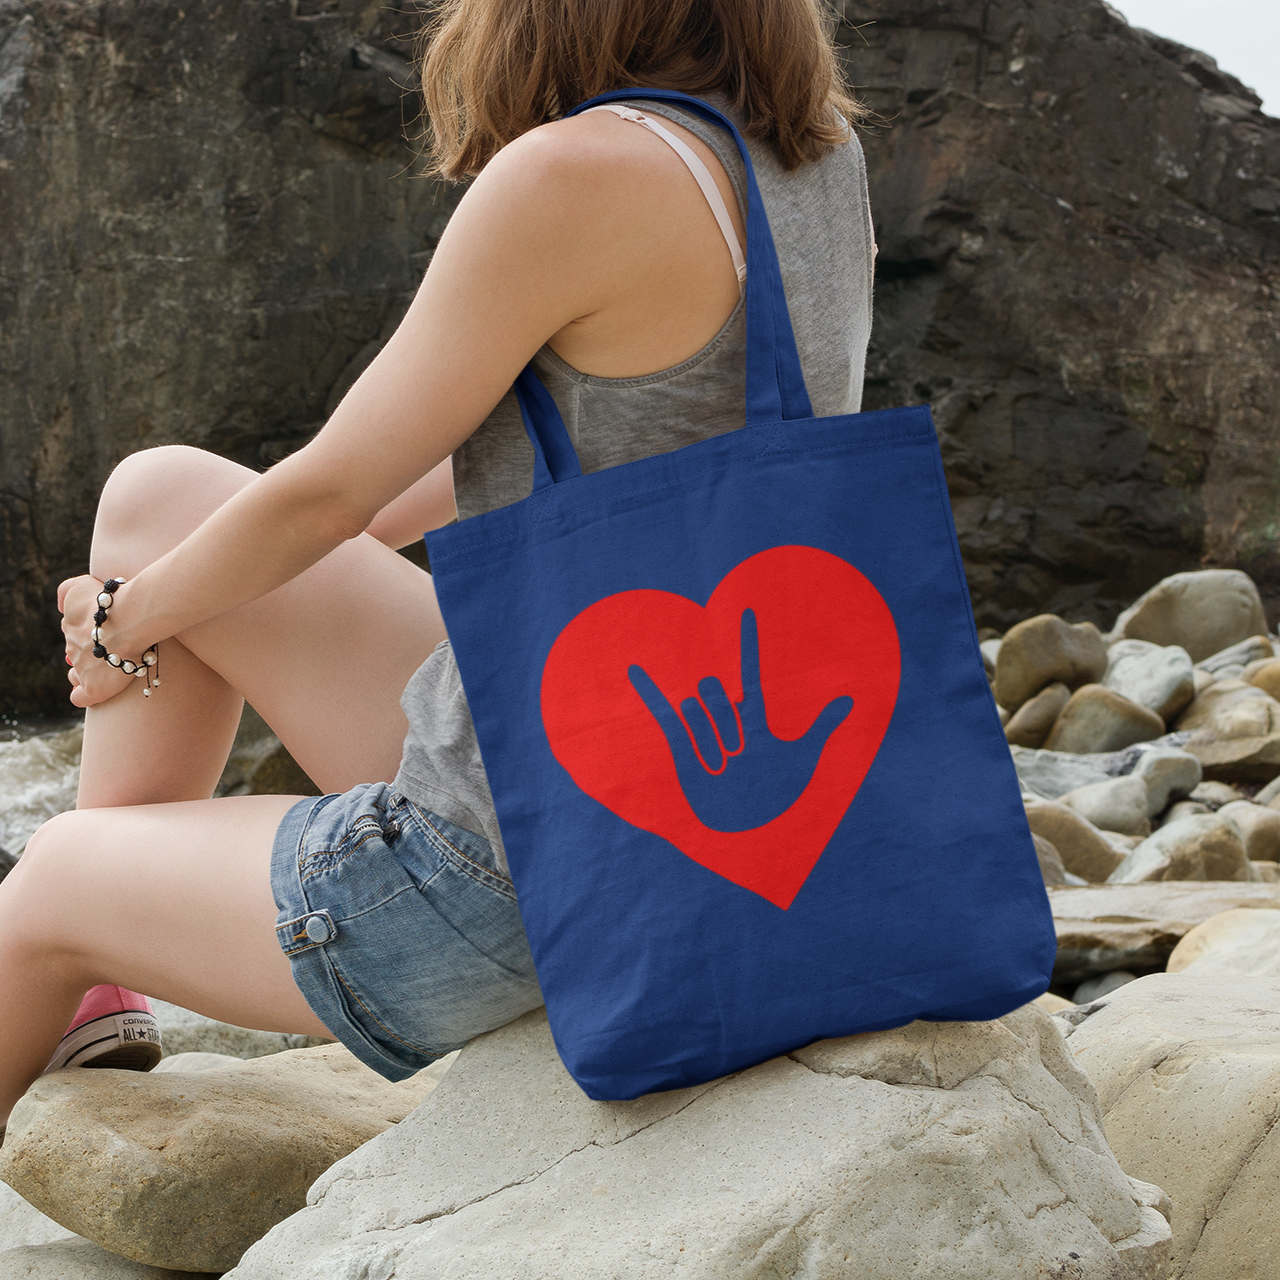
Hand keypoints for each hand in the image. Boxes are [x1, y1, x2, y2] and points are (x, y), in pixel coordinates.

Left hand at [58, 575, 134, 707]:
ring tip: (108, 669)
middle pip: (77, 653)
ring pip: (77, 674)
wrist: (130, 620)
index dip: (90, 633)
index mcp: (71, 626)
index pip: (75, 632)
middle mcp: (73, 648)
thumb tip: (58, 607)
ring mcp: (82, 669)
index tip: (107, 631)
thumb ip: (65, 590)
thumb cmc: (112, 600)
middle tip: (114, 648)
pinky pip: (80, 697)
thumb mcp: (81, 585)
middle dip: (92, 652)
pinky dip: (83, 695)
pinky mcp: (94, 687)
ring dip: (89, 672)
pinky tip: (96, 691)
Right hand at [628, 609, 852, 832]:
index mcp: (755, 716)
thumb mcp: (801, 758)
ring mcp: (704, 731)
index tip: (745, 609)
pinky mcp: (683, 747)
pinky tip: (636, 669)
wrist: (747, 827)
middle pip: (716, 693)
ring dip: (707, 742)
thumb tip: (851, 698)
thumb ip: (820, 726)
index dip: (747, 641)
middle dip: (721, 722)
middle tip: (735, 754)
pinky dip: (650, 693)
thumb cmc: (775, 793)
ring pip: (696, 710)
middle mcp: (727, 718)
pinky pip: (665, 716)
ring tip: (720, 768)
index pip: (750, 670)